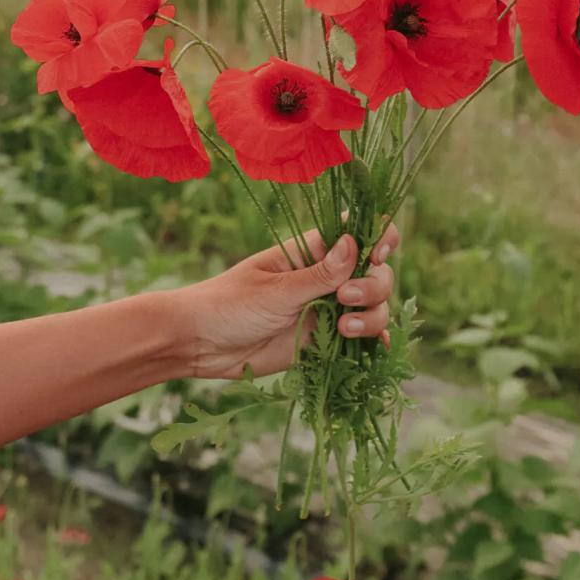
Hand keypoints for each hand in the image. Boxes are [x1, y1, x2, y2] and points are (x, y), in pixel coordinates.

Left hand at [181, 226, 398, 380]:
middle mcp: (326, 277)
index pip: (358, 231)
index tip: (377, 255)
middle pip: (376, 272)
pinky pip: (360, 337)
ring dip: (372, 316)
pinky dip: (373, 340)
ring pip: (373, 305)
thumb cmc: (229, 305)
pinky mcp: (324, 339)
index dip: (379, 238)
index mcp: (312, 251)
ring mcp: (328, 308)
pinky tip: (375, 348)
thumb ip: (318, 274)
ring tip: (345, 330)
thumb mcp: (275, 290)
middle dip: (373, 285)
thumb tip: (353, 242)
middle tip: (344, 298)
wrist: (200, 343)